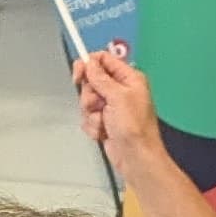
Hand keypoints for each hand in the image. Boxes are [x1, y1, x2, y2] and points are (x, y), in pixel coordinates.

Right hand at [73, 46, 168, 180]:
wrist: (135, 156)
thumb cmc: (136, 129)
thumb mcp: (118, 97)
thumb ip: (101, 78)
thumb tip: (90, 63)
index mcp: (129, 79)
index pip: (104, 60)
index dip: (89, 64)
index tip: (79, 73)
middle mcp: (121, 91)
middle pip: (91, 81)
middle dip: (90, 95)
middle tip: (99, 104)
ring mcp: (112, 106)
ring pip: (86, 100)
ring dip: (91, 113)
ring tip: (104, 121)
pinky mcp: (104, 120)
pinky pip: (87, 116)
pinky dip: (92, 125)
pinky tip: (104, 131)